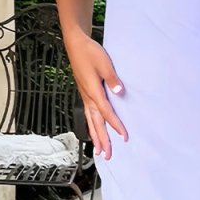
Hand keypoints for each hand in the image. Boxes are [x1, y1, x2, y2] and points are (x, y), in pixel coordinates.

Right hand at [65, 29, 126, 159]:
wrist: (75, 44)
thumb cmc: (90, 52)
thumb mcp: (104, 63)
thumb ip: (112, 79)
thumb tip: (119, 92)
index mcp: (93, 91)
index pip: (106, 112)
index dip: (115, 125)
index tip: (124, 136)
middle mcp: (88, 97)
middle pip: (96, 123)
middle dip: (103, 140)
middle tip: (108, 155)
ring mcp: (85, 96)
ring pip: (91, 121)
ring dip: (96, 137)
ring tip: (100, 151)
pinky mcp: (84, 94)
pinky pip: (88, 115)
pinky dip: (91, 126)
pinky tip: (94, 131)